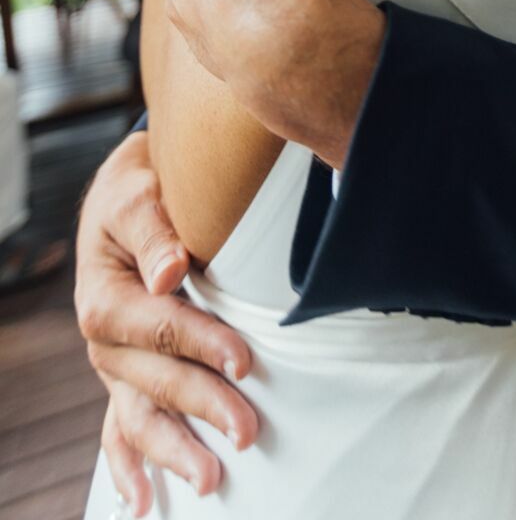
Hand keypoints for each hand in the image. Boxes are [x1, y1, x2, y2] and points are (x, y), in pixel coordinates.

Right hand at [75, 131, 257, 516]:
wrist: (126, 192)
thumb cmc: (137, 189)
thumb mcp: (137, 194)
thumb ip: (154, 231)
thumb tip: (171, 271)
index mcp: (104, 296)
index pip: (158, 327)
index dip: (202, 345)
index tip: (244, 361)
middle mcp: (104, 340)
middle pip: (156, 381)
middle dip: (203, 407)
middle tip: (249, 431)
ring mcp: (114, 365)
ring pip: (140, 416)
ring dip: (173, 451)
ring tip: (210, 481)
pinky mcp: (125, 376)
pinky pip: (119, 428)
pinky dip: (128, 466)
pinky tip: (141, 503)